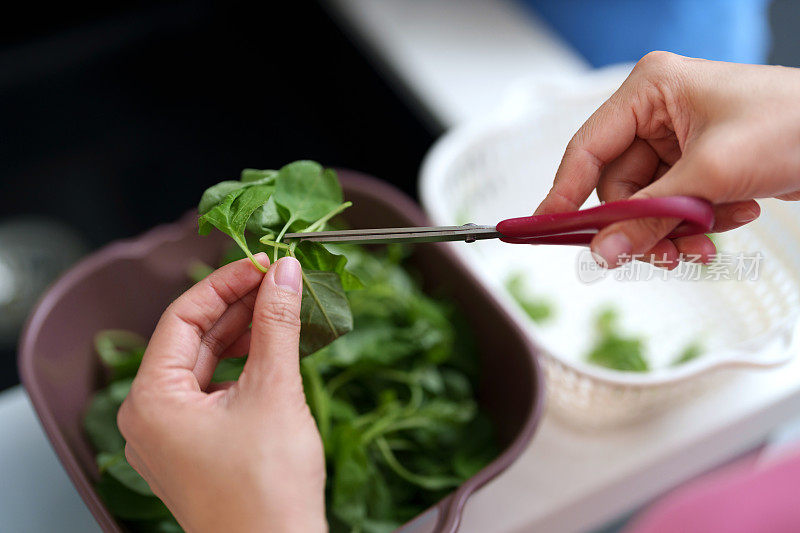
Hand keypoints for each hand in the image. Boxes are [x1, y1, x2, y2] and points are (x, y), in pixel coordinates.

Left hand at [117, 254, 326, 532]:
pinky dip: (245, 366)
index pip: (182, 316)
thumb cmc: (267, 490)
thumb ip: (276, 324)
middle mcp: (150, 416)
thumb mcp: (274, 391)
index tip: (263, 263)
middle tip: (280, 280)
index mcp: (150, 400)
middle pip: (193, 339)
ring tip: (282, 308)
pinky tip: (274, 348)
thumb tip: (283, 272)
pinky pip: (215, 391)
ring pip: (206, 364)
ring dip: (245, 334)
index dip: (225, 283)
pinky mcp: (196, 448)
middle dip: (239, 307)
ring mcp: (172, 436)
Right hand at [535, 52, 799, 267]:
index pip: (588, 148)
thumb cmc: (794, 123)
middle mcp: (657, 114)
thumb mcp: (712, 175)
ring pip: (646, 205)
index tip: (544, 229)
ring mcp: (677, 142)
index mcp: (650, 91)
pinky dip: (698, 223)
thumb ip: (649, 216)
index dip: (563, 192)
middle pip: (618, 188)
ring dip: (675, 229)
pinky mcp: (697, 166)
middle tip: (662, 252)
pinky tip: (732, 216)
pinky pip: (673, 208)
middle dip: (644, 223)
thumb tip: (602, 251)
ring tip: (709, 237)